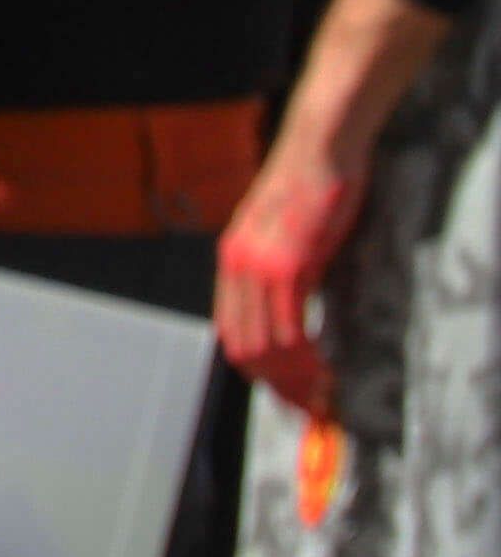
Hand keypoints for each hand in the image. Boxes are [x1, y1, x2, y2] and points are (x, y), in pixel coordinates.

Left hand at [215, 135, 366, 417]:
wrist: (318, 148)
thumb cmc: (312, 191)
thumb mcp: (289, 240)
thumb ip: (283, 277)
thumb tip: (294, 323)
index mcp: (231, 262)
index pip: (232, 333)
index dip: (258, 372)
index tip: (289, 395)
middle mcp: (235, 266)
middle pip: (243, 347)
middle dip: (276, 386)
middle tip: (309, 408)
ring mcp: (257, 266)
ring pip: (265, 346)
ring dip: (294, 381)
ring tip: (321, 398)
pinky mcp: (286, 265)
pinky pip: (290, 329)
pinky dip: (306, 360)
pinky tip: (326, 372)